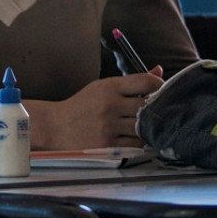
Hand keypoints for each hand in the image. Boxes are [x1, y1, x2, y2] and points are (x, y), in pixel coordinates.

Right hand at [27, 68, 163, 149]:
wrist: (56, 127)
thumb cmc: (83, 106)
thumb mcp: (103, 87)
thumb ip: (132, 81)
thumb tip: (159, 71)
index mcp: (109, 86)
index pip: (146, 82)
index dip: (159, 86)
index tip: (160, 90)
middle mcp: (110, 105)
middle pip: (147, 106)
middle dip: (152, 108)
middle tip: (152, 110)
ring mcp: (108, 127)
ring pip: (143, 127)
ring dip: (145, 127)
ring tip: (140, 124)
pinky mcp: (107, 145)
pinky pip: (135, 144)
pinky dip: (137, 141)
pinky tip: (131, 136)